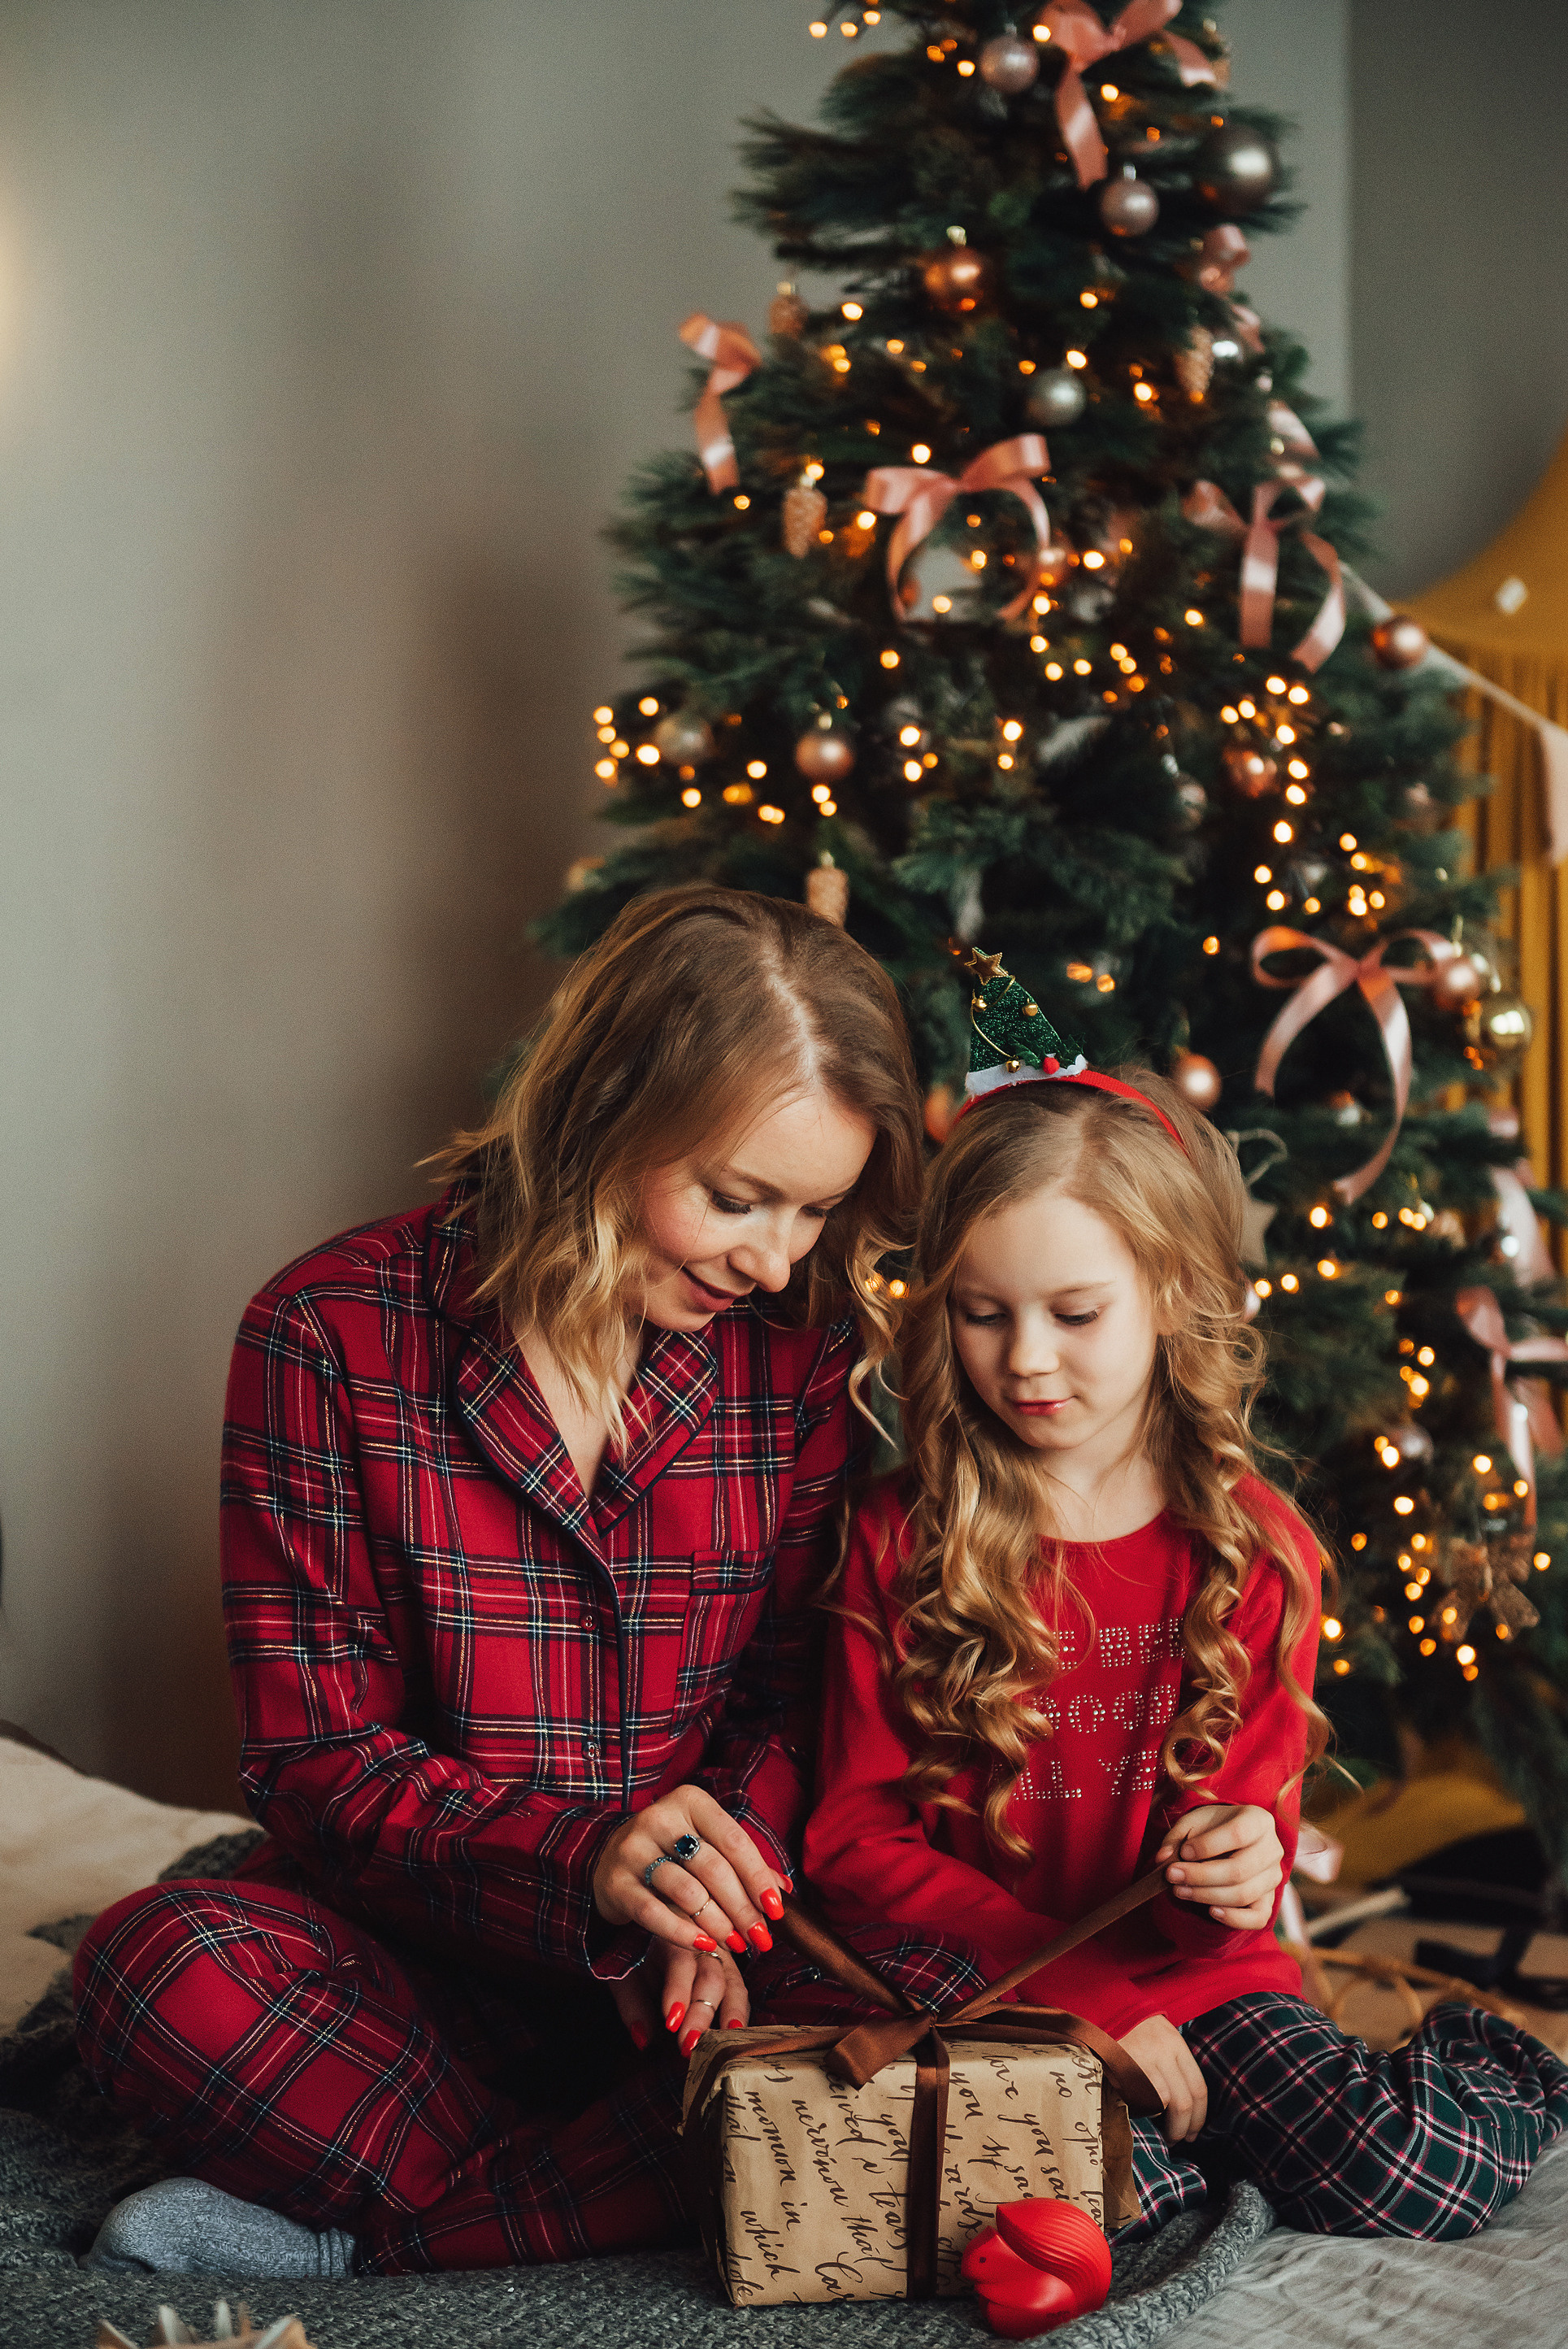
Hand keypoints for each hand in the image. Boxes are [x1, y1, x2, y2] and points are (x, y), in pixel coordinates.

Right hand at [591, 1784, 788, 1958]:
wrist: (609, 1860)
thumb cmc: (672, 1853)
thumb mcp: (705, 1846)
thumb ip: (743, 1864)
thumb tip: (785, 1890)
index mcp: (690, 1802)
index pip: (734, 1840)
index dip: (759, 1877)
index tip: (776, 1909)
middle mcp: (659, 1818)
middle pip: (713, 1868)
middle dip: (742, 1908)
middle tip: (761, 1938)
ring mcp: (633, 1849)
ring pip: (687, 1892)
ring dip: (718, 1923)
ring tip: (737, 1944)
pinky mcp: (616, 1882)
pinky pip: (655, 1913)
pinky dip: (684, 1934)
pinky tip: (705, 1945)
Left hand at [609, 1936, 749, 2059]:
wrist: (654, 1926)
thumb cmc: (637, 1957)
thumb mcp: (625, 1975)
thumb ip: (632, 2005)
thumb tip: (643, 2039)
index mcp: (673, 1937)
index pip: (680, 1962)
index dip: (678, 1992)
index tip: (671, 2023)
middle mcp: (704, 1944)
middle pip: (711, 1976)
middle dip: (702, 2012)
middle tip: (690, 2043)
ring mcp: (723, 1956)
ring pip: (734, 1985)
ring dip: (731, 2015)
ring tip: (727, 2039)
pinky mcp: (732, 1972)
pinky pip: (740, 1993)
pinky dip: (740, 2015)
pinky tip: (738, 2035)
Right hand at [1120, 2013, 1206, 2142]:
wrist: (1102, 2006)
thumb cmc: (1131, 2027)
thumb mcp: (1159, 2036)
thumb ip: (1172, 2062)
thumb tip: (1184, 2102)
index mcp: (1176, 2044)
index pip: (1198, 2087)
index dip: (1199, 2116)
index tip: (1193, 2132)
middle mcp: (1165, 2051)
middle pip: (1185, 2100)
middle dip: (1185, 2127)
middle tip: (1179, 2139)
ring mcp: (1144, 2058)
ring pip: (1167, 2102)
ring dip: (1168, 2125)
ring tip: (1164, 2135)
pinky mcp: (1124, 2064)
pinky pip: (1143, 2096)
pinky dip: (1147, 2111)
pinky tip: (1144, 2116)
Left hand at [1155, 1802, 1283, 1929]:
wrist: (1233, 1839)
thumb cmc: (1212, 1828)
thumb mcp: (1193, 1821)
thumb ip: (1176, 1837)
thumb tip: (1163, 1859)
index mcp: (1258, 1820)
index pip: (1237, 1834)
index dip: (1207, 1846)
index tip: (1183, 1852)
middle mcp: (1272, 1848)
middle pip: (1239, 1870)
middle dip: (1200, 1876)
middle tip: (1172, 1876)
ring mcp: (1273, 1876)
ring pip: (1243, 1894)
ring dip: (1207, 1896)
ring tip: (1180, 1891)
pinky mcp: (1269, 1899)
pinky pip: (1258, 1917)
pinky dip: (1235, 1918)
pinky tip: (1211, 1911)